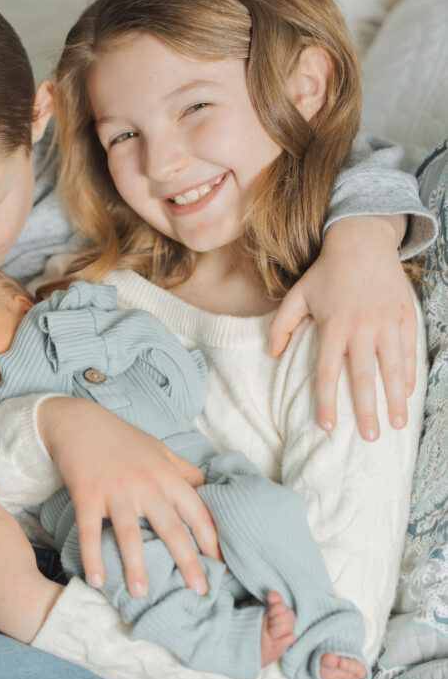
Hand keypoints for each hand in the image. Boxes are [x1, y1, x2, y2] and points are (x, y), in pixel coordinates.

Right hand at [38, 397, 220, 597]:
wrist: (79, 422)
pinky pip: (90, 531)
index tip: (222, 565)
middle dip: (189, 562)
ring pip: (130, 534)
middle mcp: (145, 484)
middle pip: (171, 528)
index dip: (211, 539)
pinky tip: (97, 581)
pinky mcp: (87, 495)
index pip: (196, 511)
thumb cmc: (122, 439)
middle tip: (201, 592)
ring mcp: (115, 491)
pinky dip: (92, 557)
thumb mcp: (159, 450)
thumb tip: (209, 489)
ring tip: (142, 594)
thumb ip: (184, 471)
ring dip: (136, 566)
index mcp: (166, 475)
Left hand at [269, 215, 415, 440]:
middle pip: (364, 376)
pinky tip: (406, 394)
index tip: (328, 426)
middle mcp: (361, 327)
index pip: (329, 372)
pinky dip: (409, 374)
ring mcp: (386, 321)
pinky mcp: (405, 315)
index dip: (328, 401)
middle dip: (367, 410)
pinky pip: (409, 350)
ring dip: (395, 399)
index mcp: (333, 325)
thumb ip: (281, 325)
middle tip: (369, 437)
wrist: (362, 241)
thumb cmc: (327, 272)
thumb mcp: (297, 294)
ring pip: (392, 367)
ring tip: (396, 424)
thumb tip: (270, 355)